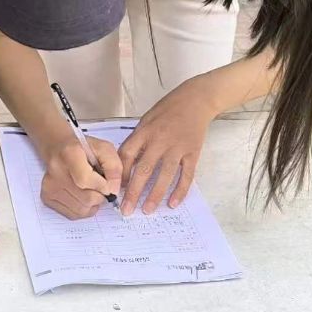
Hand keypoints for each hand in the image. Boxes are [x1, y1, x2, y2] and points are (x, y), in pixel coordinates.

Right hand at [41, 137, 121, 218]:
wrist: (59, 148)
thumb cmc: (83, 149)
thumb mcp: (104, 149)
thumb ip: (114, 168)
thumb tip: (113, 191)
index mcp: (70, 154)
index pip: (86, 180)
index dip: (102, 186)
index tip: (108, 185)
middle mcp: (56, 170)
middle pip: (87, 198)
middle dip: (100, 196)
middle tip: (100, 186)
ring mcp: (50, 185)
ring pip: (82, 209)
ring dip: (92, 203)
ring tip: (90, 189)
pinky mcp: (47, 197)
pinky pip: (73, 214)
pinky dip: (83, 208)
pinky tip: (82, 195)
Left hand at [118, 79, 212, 215]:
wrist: (196, 100)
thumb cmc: (167, 109)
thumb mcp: (146, 119)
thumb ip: (137, 140)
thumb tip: (126, 165)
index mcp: (144, 131)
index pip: (127, 155)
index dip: (121, 173)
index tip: (115, 189)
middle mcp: (159, 140)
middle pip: (144, 169)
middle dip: (134, 192)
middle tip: (126, 211)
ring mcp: (177, 147)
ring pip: (164, 175)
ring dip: (155, 195)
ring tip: (147, 211)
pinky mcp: (193, 153)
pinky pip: (186, 175)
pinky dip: (180, 191)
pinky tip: (172, 204)